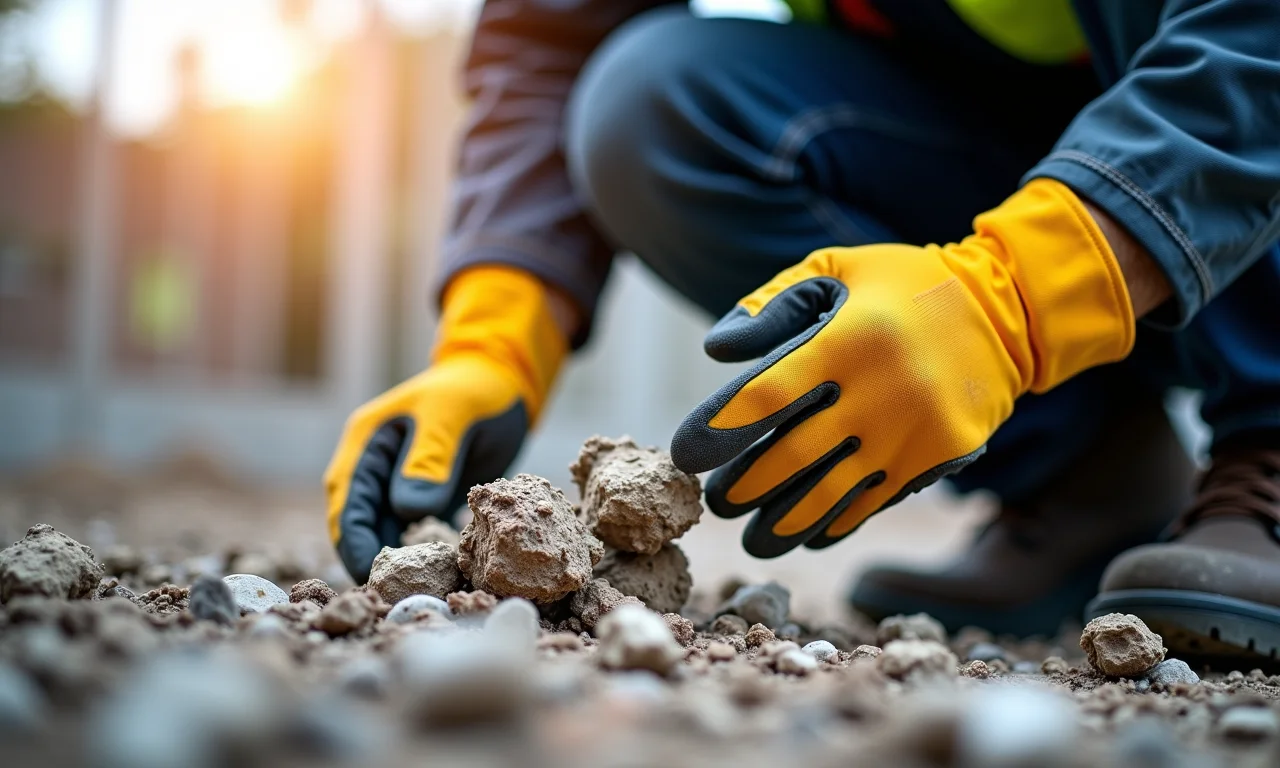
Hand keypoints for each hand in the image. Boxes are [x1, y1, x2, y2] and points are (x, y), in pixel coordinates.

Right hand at [325, 267, 566, 581]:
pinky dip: (428, 554)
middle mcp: (376, 469)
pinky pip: (419, 534)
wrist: (504, 380)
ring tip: (424, 592)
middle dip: (376, 561)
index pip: (348, 503)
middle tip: (398, 596)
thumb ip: (430, 459)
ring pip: (390, 534)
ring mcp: (400, 485)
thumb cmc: (475, 391)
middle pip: (363, 526)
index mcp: (367, 445)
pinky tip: (446, 575)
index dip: (355, 542)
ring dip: (402, 562)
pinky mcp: (428, 499)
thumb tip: (406, 510)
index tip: (374, 576)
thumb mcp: (452, 417)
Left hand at [671, 179, 1135, 556]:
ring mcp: (913, 431)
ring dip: (782, 521)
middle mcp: (881, 390)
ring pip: (831, 493)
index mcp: (848, 338)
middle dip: (743, 486)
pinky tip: (805, 533)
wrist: (1007, 309)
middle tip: (715, 501)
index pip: (766, 397)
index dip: (718, 430)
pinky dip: (834, 522)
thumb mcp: (835, 269)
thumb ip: (771, 305)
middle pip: (792, 456)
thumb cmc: (901, 285)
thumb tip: (716, 351)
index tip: (684, 454)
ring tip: (750, 534)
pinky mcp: (938, 457)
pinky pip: (874, 502)